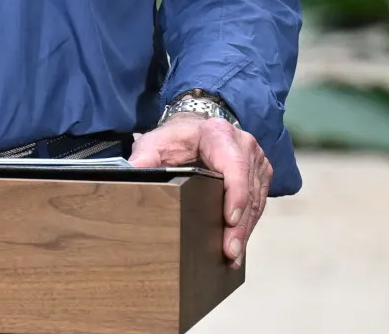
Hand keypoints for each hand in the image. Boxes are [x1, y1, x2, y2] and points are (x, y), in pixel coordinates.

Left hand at [129, 114, 272, 266]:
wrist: (193, 132)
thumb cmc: (175, 140)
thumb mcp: (155, 144)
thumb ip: (143, 159)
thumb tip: (129, 174)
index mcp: (218, 133)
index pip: (233, 164)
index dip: (234, 192)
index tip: (229, 219)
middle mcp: (243, 145)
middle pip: (247, 188)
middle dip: (239, 223)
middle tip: (230, 251)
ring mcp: (255, 160)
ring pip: (255, 199)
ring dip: (245, 230)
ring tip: (232, 256)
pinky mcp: (259, 175)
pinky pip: (258, 203)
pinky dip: (248, 225)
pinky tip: (238, 246)